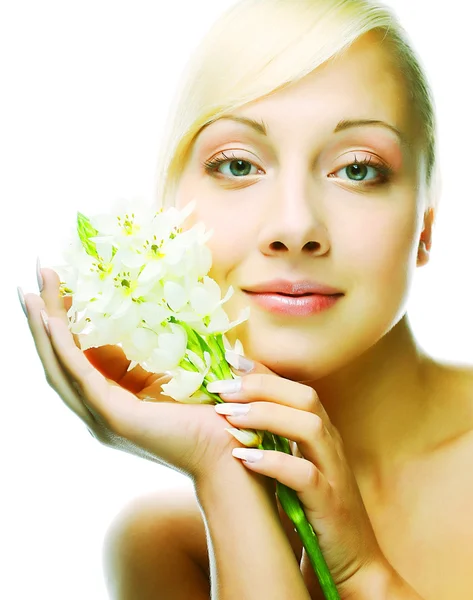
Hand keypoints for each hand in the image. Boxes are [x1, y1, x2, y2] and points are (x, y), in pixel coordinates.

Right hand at [19, 266, 254, 482]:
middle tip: (35, 277)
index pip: (78, 356)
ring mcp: (102, 415)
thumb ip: (151, 355)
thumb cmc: (208, 412)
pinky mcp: (114, 417)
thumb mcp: (172, 374)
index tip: (59, 286)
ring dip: (43, 328)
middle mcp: (98, 408)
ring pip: (59, 367)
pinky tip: (51, 321)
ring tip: (30, 293)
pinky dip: (63, 349)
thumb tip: (146, 317)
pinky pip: (80, 377)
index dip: (64, 322)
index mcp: (112, 398)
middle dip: (43, 318)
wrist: (229, 449)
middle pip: (58, 359)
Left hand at [209, 358, 388, 598]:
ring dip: (265, 416)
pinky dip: (273, 463)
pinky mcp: (330, 505)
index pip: (295, 389)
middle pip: (305, 397)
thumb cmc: (314, 511)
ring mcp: (334, 474)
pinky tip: (243, 460)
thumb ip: (276, 441)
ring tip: (227, 416)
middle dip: (261, 386)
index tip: (231, 360)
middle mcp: (331, 446)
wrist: (352, 562)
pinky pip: (305, 475)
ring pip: (308, 426)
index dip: (264, 372)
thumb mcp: (295, 467)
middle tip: (221, 387)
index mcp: (322, 435)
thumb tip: (235, 415)